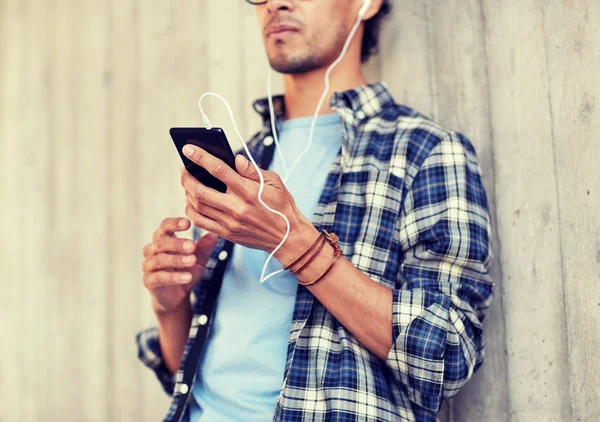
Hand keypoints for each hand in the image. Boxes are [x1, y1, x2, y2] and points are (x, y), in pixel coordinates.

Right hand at [142, 217, 218, 313]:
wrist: (178, 296)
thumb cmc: (186, 271)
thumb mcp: (199, 260)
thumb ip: (204, 248)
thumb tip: (214, 235)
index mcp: (163, 240)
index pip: (164, 226)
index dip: (174, 224)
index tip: (188, 223)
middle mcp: (152, 250)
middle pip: (161, 242)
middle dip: (177, 243)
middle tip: (192, 246)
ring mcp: (148, 266)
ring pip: (160, 259)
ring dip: (177, 260)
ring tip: (191, 261)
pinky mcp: (148, 281)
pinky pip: (159, 277)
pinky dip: (173, 277)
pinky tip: (187, 277)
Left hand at [179, 145, 312, 261]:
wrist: (287, 238)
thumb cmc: (282, 207)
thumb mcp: (275, 183)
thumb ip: (253, 171)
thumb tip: (236, 159)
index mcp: (248, 191)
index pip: (219, 170)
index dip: (201, 157)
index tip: (188, 149)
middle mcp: (236, 207)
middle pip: (200, 191)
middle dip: (186, 178)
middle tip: (183, 169)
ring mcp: (230, 222)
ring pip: (197, 207)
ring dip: (187, 193)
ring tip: (186, 184)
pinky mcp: (227, 234)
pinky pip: (201, 222)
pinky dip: (191, 210)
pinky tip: (191, 202)